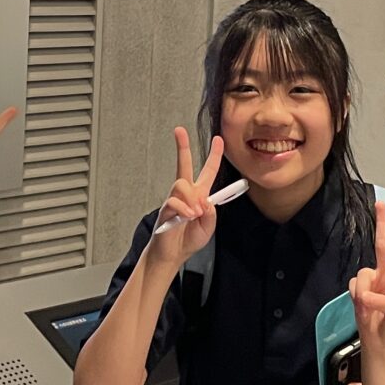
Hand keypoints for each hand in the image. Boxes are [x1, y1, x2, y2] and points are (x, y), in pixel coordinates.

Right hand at [147, 128, 224, 266]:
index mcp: (199, 195)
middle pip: (183, 164)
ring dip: (191, 198)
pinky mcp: (166, 209)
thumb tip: (204, 201)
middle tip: (179, 130)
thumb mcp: (208, 226)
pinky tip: (187, 217)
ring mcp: (174, 200)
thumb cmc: (189, 240)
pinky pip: (175, 202)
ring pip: (182, 184)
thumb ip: (211, 213)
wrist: (173, 255)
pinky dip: (184, 209)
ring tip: (194, 214)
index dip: (214, 155)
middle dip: (182, 147)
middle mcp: (186, 194)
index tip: (218, 139)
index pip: (208, 171)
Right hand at [347, 201, 384, 352]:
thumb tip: (366, 294)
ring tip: (370, 308)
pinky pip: (354, 285)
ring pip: (363, 272)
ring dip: (364, 290)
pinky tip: (363, 308)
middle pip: (383, 245)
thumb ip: (382, 302)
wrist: (381, 344)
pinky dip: (357, 297)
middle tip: (380, 204)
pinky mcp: (359, 290)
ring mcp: (372, 282)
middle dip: (382, 224)